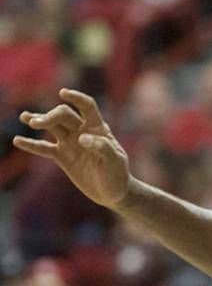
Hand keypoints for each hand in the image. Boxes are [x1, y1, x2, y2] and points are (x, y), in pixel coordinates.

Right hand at [13, 89, 131, 208]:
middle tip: (36, 123)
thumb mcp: (115, 162)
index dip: (76, 98)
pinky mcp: (62, 157)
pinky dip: (31, 145)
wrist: (113, 192)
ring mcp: (71, 143)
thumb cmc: (118, 174)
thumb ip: (102, 148)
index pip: (87, 107)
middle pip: (64, 115)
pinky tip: (18, 141)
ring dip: (39, 120)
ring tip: (25, 118)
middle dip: (50, 116)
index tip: (63, 93)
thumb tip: (82, 138)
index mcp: (98, 129)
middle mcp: (82, 131)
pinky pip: (44, 148)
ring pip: (52, 127)